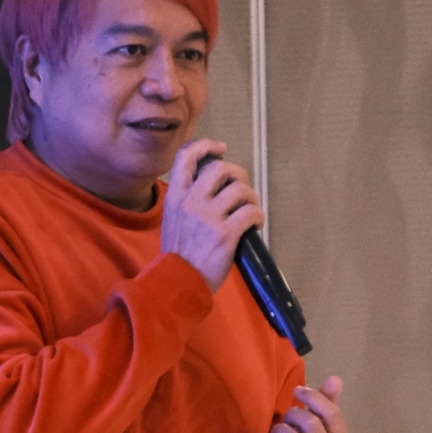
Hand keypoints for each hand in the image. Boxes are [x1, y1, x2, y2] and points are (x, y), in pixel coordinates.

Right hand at [161, 140, 264, 293]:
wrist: (177, 287)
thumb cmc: (178, 259)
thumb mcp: (172, 222)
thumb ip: (187, 202)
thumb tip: (214, 187)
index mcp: (175, 197)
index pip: (186, 156)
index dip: (206, 146)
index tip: (220, 148)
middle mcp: (191, 202)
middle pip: (220, 168)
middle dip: (237, 175)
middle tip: (242, 189)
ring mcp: (208, 217)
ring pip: (240, 188)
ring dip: (251, 197)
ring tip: (250, 210)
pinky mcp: (225, 234)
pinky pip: (251, 212)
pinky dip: (258, 216)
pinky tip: (255, 226)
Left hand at [258, 376, 348, 432]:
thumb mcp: (317, 427)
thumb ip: (326, 404)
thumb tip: (335, 379)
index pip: (332, 414)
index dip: (313, 397)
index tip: (298, 391)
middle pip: (312, 425)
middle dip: (294, 414)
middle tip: (286, 418)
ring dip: (281, 430)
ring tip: (277, 430)